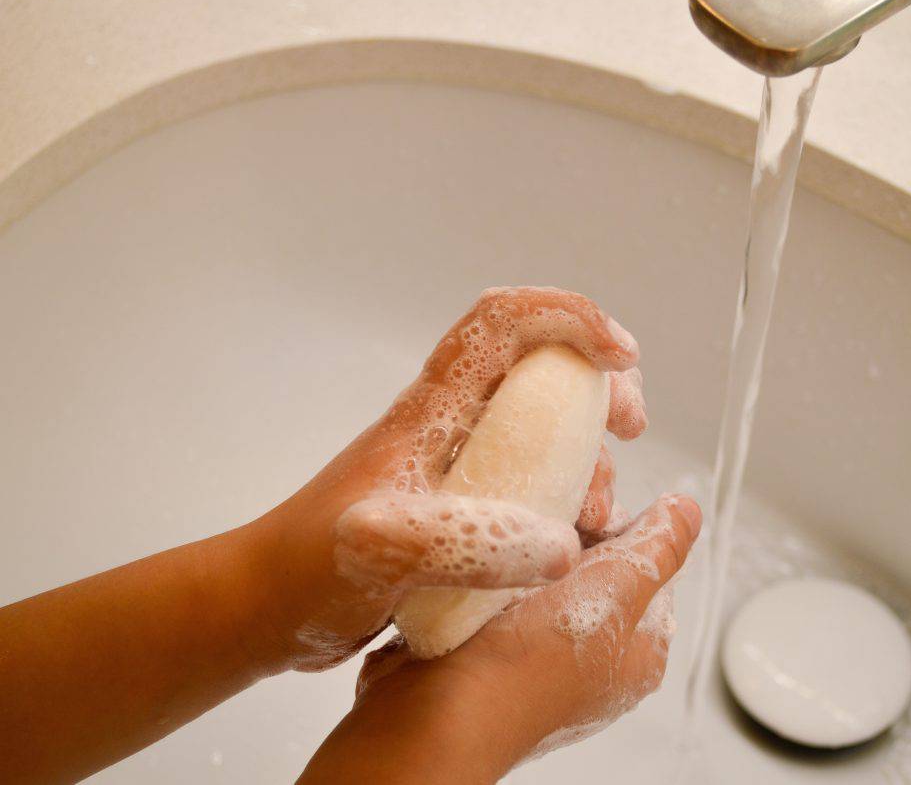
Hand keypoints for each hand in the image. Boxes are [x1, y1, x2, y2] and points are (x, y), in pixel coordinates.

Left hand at [252, 287, 647, 670]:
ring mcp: (457, 466)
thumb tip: (562, 546)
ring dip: (588, 453)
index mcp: (434, 409)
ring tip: (602, 507)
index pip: (504, 322)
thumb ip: (470, 545)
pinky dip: (567, 500)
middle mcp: (452, 425)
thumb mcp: (385, 551)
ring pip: (543, 429)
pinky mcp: (460, 508)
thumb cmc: (309, 567)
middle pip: (540, 366)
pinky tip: (576, 539)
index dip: (569, 318)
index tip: (619, 357)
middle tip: (630, 423)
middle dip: (598, 382)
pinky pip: (531, 484)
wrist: (265, 607)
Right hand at [299, 494, 701, 783]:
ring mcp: (541, 656)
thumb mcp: (615, 590)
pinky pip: (502, 591)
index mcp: (639, 651)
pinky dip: (497, 570)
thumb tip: (691, 511)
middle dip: (574, 534)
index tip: (592, 508)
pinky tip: (487, 556)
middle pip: (598, 568)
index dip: (624, 526)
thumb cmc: (529, 665)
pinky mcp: (492, 649)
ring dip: (531, 548)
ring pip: (546, 574)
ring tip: (514, 534)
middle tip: (548, 518)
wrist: (434, 715)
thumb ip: (657, 548)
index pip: (649, 566)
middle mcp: (595, 660)